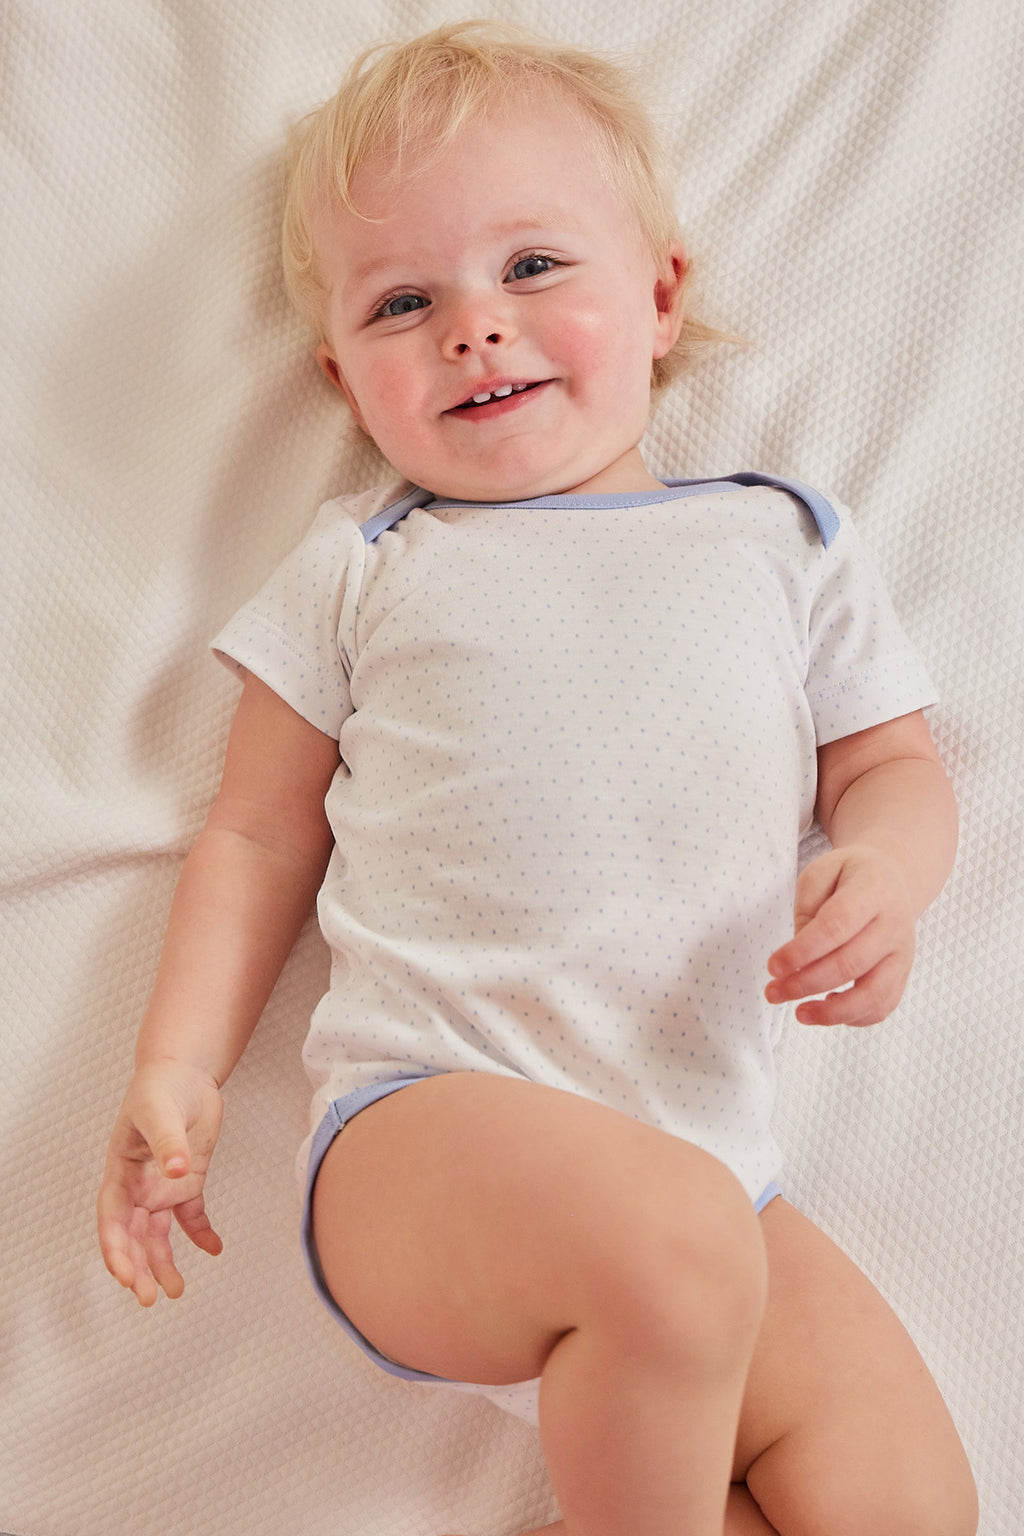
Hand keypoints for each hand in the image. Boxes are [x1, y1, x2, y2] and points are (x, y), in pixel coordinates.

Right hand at [97, 1062, 224, 1305]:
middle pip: (132, 1236)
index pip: (112, 1218)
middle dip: (138, 1268)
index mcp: (121, 1171)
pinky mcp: (188, 1181)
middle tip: (150, 1298)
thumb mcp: (161, 1112)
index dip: (116, 1249)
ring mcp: (162, 1185)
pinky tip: (214, 1248)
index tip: (126, 1276)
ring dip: (164, 1263)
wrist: (185, 1072)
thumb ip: (168, 1142)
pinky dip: (201, 1234)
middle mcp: (138, 1185)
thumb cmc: (162, 1088)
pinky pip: (191, 1216)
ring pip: (157, 1235)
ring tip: (176, 1291)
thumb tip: (176, 1171)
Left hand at [764, 844, 915, 1026]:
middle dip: (805, 983)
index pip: (836, 926)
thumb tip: (799, 958)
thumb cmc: (847, 877)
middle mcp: (895, 923)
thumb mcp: (820, 872)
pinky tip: (826, 1009)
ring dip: (832, 1011)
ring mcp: (903, 953)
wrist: (890, 879)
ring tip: (799, 1013)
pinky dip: (854, 1017)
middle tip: (773, 992)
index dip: (802, 951)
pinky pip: (882, 1006)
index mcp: (873, 890)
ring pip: (873, 994)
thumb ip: (807, 909)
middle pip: (850, 964)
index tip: (773, 966)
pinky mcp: (903, 974)